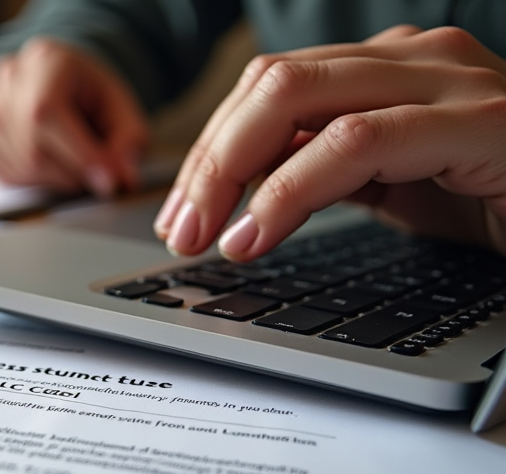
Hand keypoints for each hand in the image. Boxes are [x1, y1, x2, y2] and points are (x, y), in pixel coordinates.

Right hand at [0, 37, 149, 197]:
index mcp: (44, 60)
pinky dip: (34, 181)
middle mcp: (7, 81)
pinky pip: (6, 178)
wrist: (52, 86)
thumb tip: (123, 178)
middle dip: (73, 172)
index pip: (47, 112)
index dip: (79, 155)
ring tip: (70, 159)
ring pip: (22, 168)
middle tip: (96, 174)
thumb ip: (128, 141)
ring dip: (57, 179)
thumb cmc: (87, 95)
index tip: (109, 182)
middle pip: (33, 148)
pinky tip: (46, 160)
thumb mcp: (120, 107)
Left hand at [154, 25, 505, 260]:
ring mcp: (446, 80)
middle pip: (271, 85)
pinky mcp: (475, 122)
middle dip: (209, 160)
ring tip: (203, 236)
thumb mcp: (390, 187)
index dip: (210, 150)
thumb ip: (324, 173)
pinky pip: (358, 144)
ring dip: (233, 172)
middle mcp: (411, 60)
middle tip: (177, 230)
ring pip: (300, 98)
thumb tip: (240, 196)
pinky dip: (292, 191)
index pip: (267, 90)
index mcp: (383, 71)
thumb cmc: (495, 198)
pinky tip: (255, 233)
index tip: (178, 214)